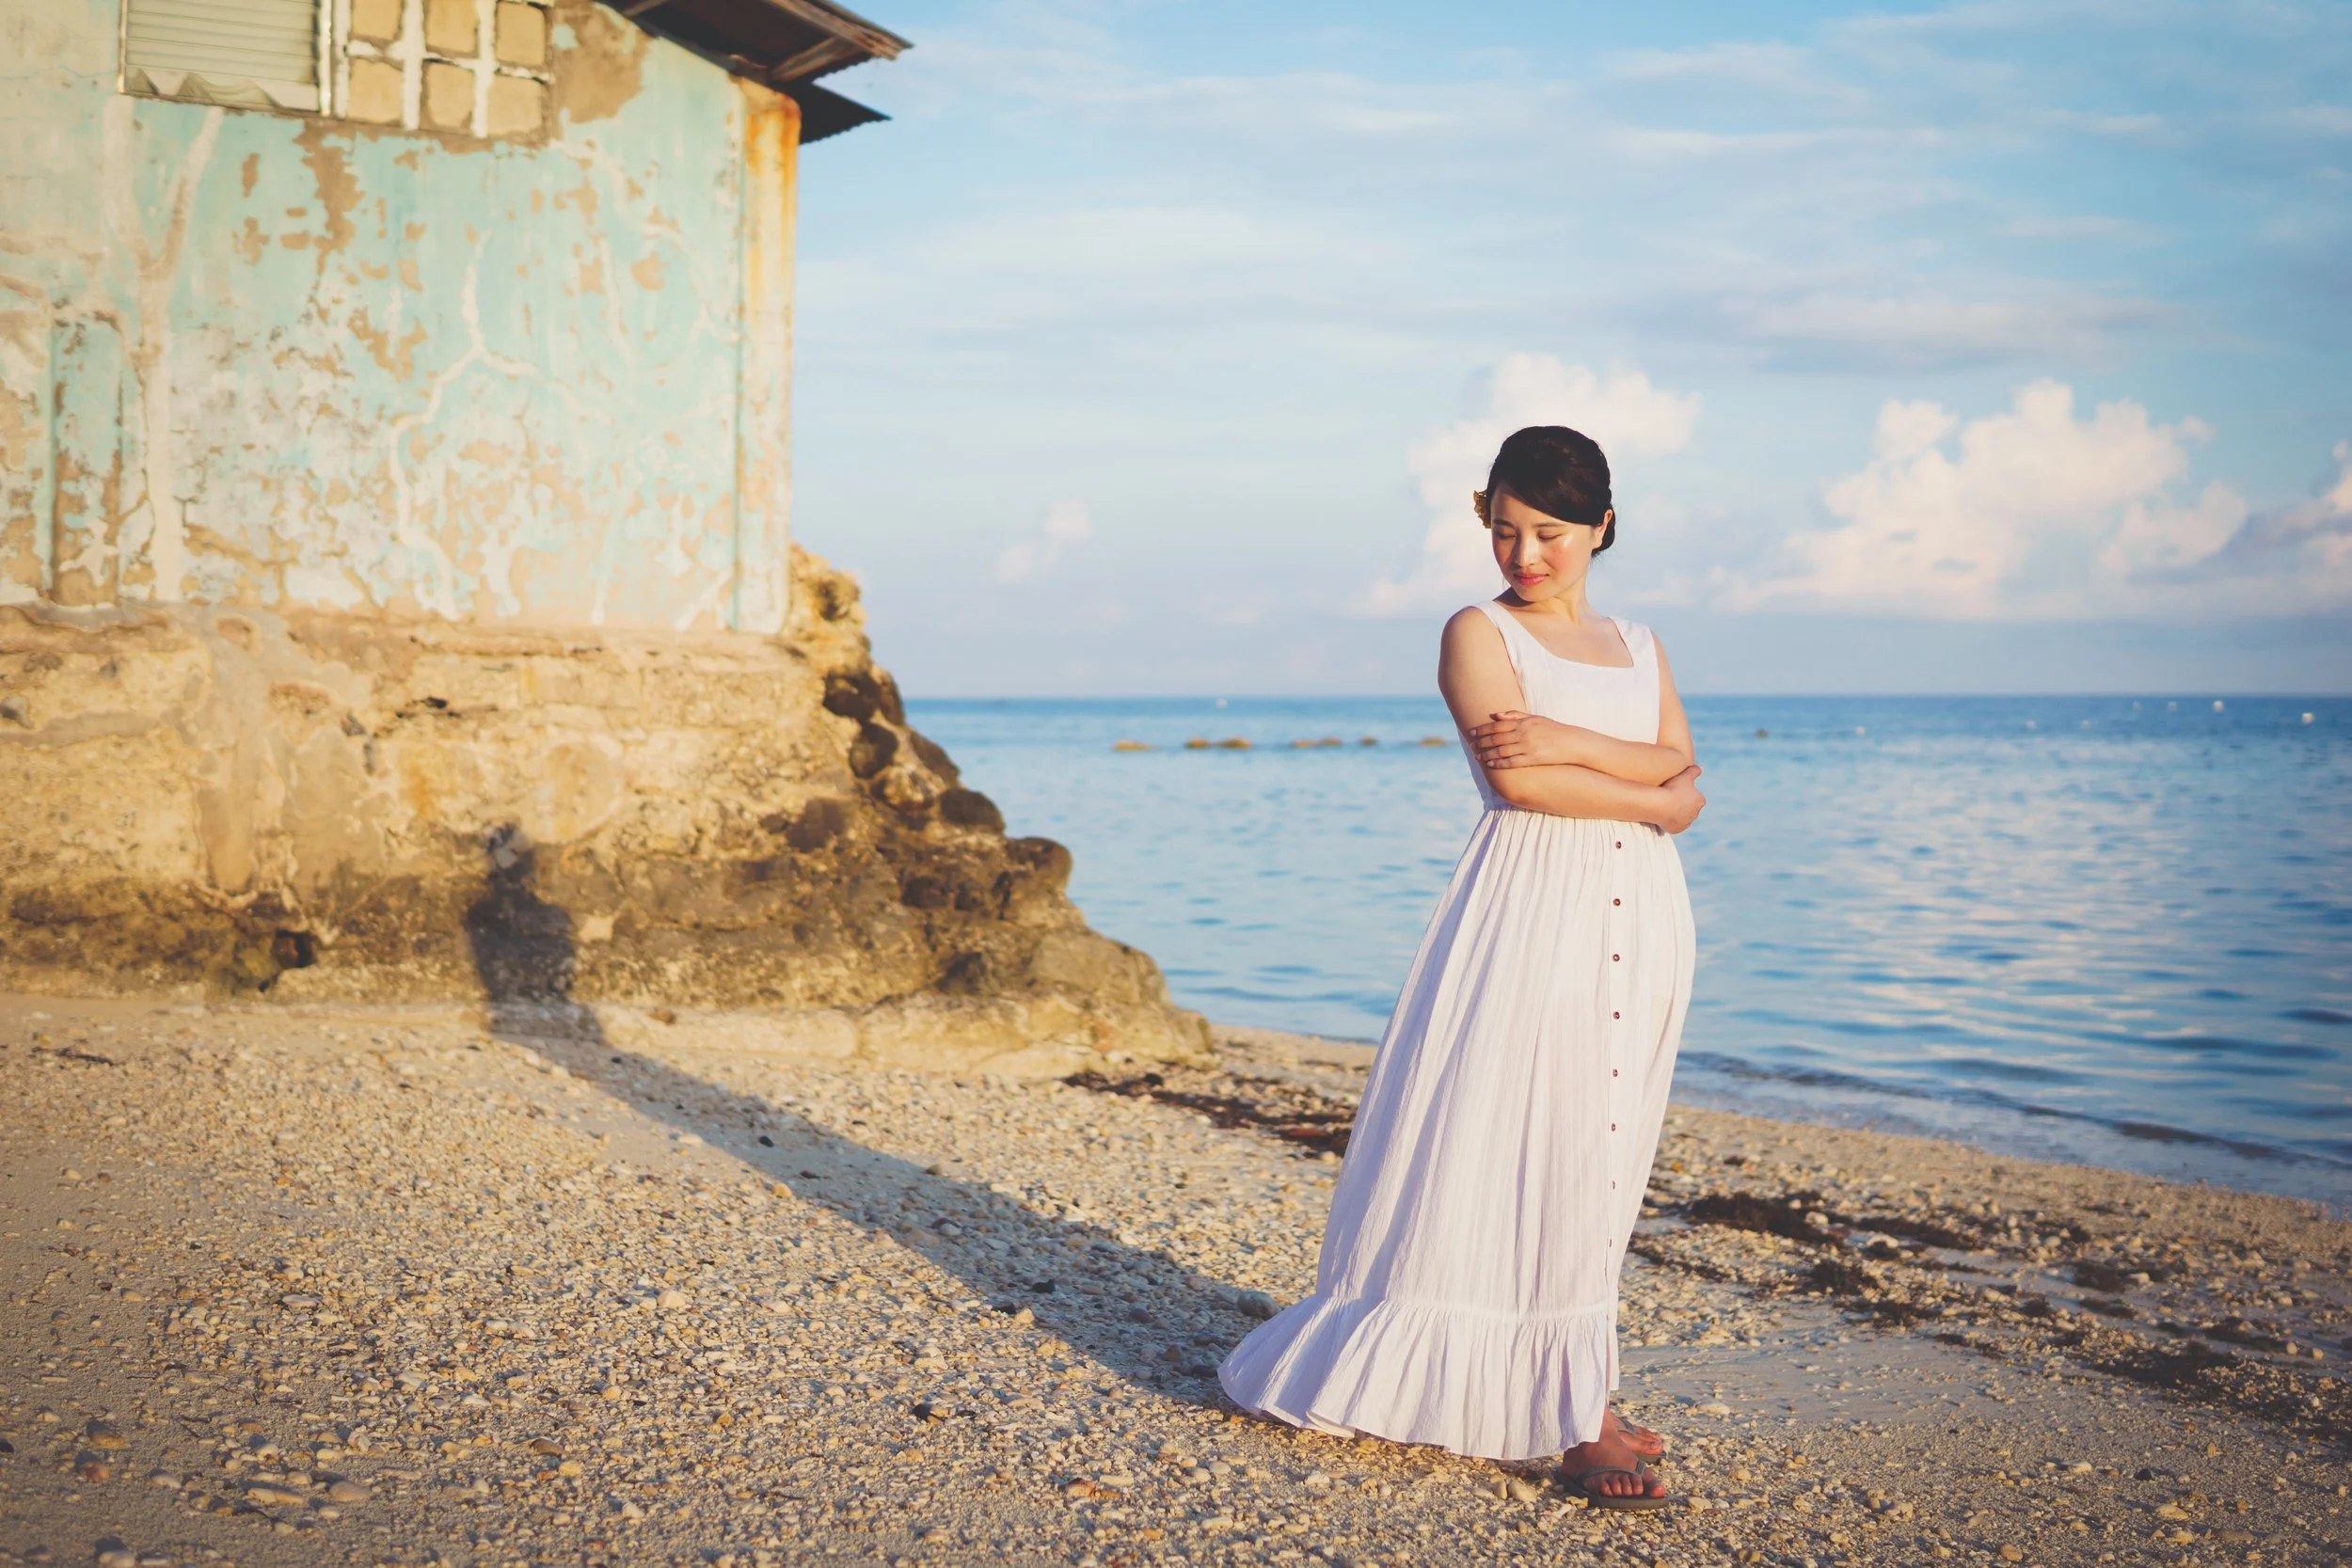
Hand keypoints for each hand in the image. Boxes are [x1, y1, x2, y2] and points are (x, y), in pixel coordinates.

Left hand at [1466, 709, 1584, 769]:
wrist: (1571, 742)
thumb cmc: (1552, 730)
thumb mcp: (1535, 718)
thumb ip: (1515, 715)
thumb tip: (1496, 715)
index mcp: (1524, 722)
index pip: (1498, 725)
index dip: (1483, 729)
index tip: (1472, 733)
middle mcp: (1524, 733)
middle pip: (1497, 738)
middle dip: (1481, 742)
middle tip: (1470, 745)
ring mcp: (1528, 746)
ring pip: (1501, 750)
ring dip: (1487, 754)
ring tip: (1477, 756)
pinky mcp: (1533, 759)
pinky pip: (1512, 762)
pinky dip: (1499, 763)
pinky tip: (1490, 764)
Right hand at [1651, 764, 1704, 833]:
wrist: (1660, 804)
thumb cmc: (1673, 788)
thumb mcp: (1685, 775)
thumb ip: (1694, 770)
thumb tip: (1700, 768)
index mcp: (1700, 801)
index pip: (1696, 797)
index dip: (1686, 793)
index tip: (1677, 789)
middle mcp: (1695, 814)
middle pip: (1689, 808)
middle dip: (1682, 804)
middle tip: (1671, 797)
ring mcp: (1686, 823)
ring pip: (1682, 818)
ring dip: (1676, 813)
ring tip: (1666, 806)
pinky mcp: (1676, 830)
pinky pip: (1673, 825)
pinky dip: (1670, 821)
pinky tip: (1663, 815)